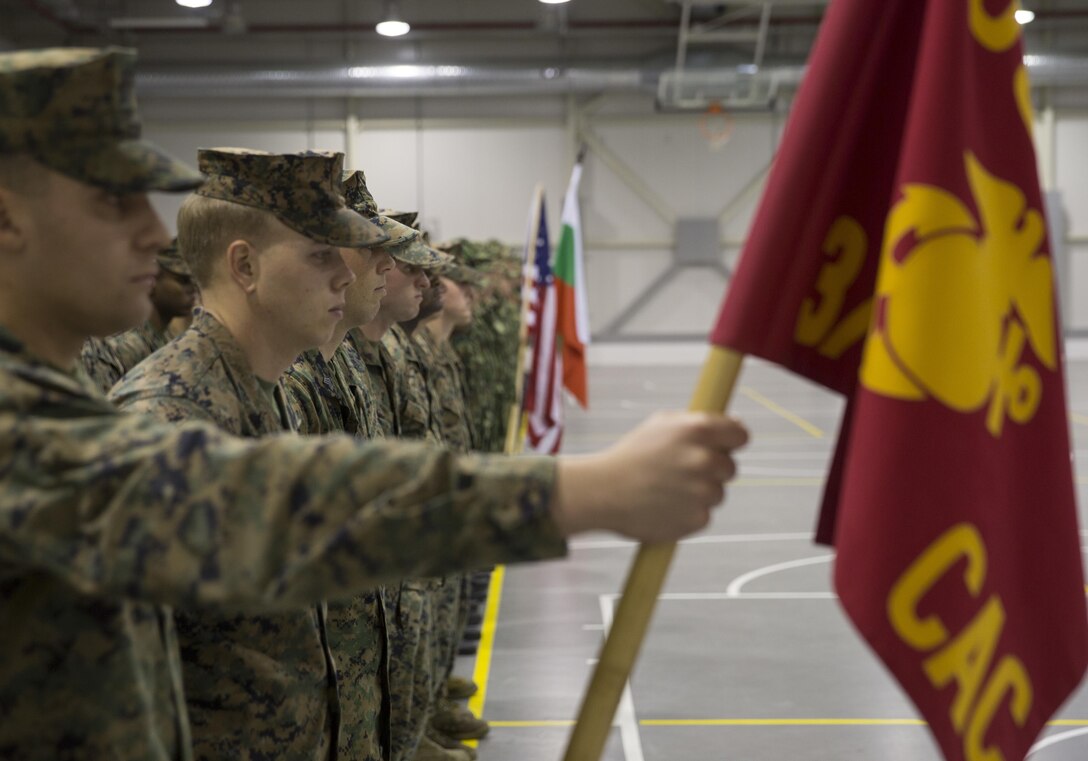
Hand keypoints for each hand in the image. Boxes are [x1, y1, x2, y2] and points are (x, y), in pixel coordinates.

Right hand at [552, 411, 748, 541]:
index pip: (741, 435)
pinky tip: (664, 506)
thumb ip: (698, 423)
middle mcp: (704, 459)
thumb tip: (736, 426)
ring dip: (699, 493)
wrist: (603, 491)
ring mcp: (702, 491)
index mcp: (698, 430)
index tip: (723, 447)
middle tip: (681, 472)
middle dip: (712, 470)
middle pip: (730, 468)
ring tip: (667, 490)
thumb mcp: (661, 425)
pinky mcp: (697, 519)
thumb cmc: (632, 455)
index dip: (732, 442)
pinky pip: (704, 515)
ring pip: (718, 493)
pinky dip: (688, 513)